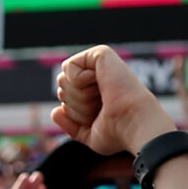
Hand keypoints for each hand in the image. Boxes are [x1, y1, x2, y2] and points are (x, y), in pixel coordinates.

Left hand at [51, 46, 173, 154]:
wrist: (132, 124)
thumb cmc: (118, 133)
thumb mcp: (89, 134)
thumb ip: (71, 125)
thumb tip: (55, 112)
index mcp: (98, 92)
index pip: (66, 98)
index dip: (75, 113)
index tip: (98, 116)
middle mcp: (99, 76)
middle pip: (62, 88)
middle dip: (75, 104)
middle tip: (100, 106)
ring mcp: (100, 64)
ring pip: (63, 79)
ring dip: (78, 96)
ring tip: (102, 96)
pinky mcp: (100, 54)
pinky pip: (69, 67)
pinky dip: (79, 81)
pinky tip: (99, 82)